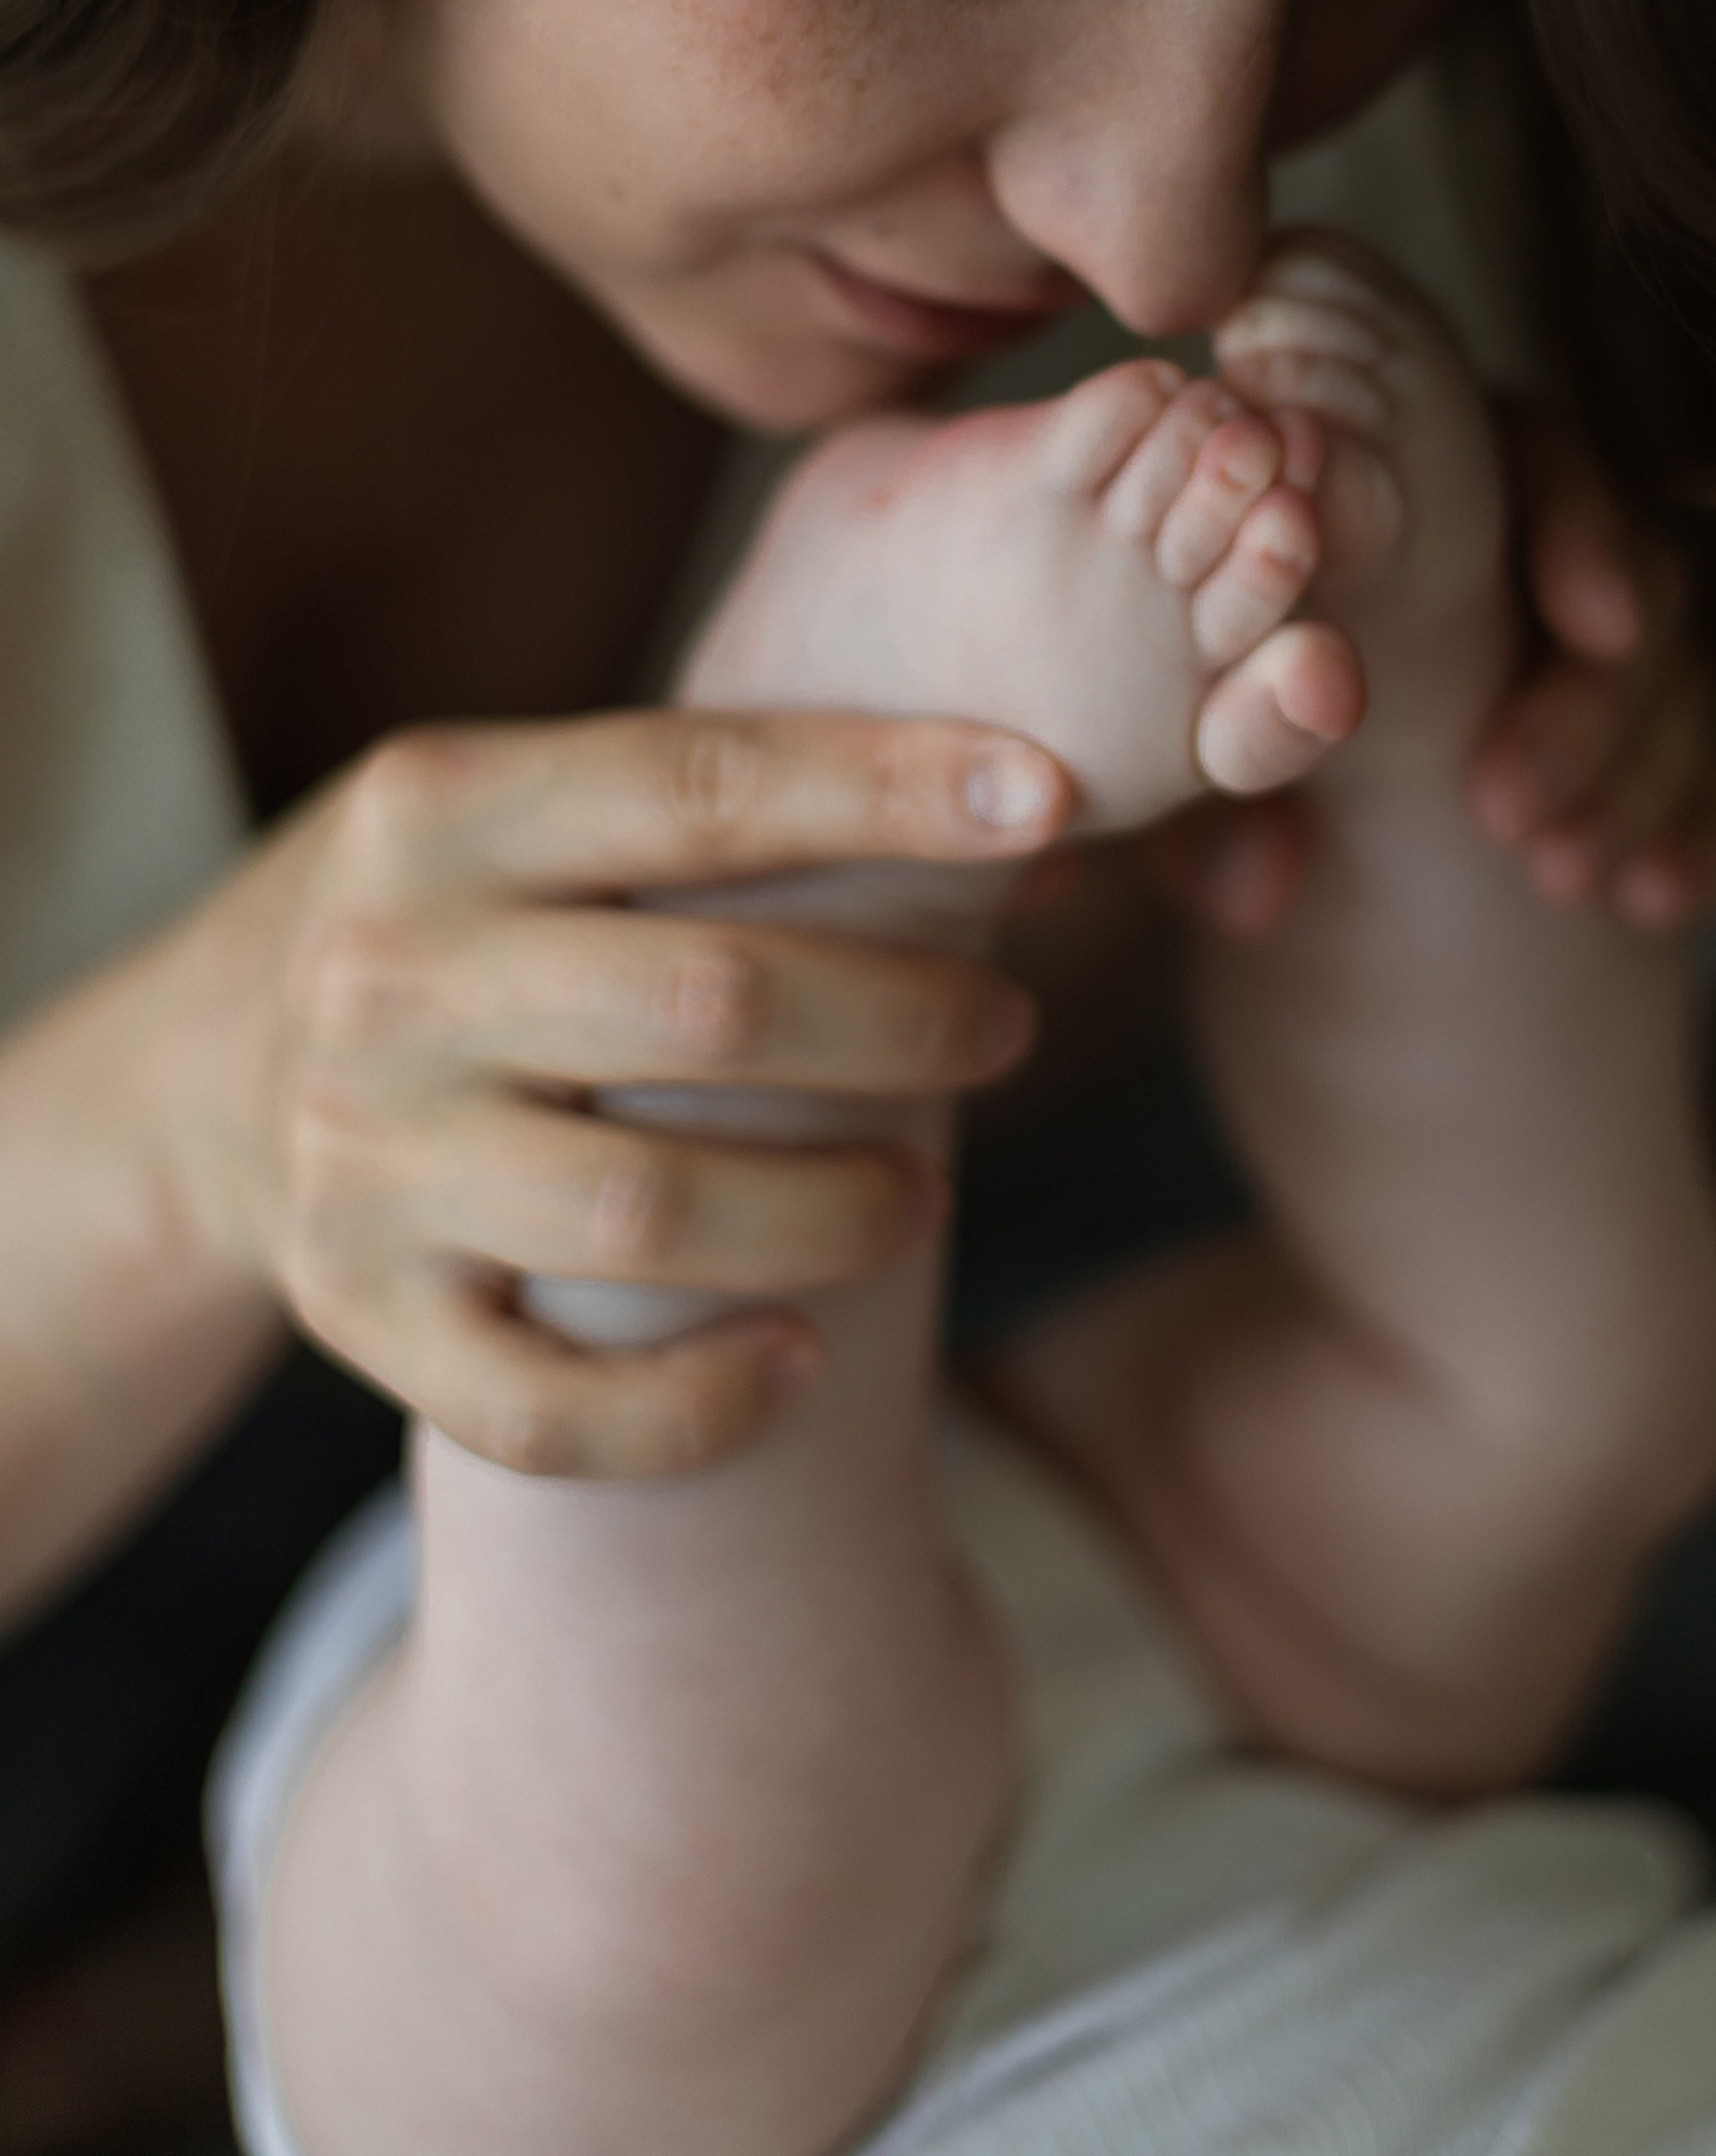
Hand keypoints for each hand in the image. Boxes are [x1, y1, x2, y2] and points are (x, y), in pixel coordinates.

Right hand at [158, 710, 1067, 1474]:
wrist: (184, 1086)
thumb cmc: (450, 917)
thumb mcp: (529, 811)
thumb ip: (735, 810)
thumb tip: (1040, 833)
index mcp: (443, 808)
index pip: (702, 785)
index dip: (889, 791)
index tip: (1054, 798)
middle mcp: (390, 975)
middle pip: (707, 1004)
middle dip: (901, 1021)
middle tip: (1007, 1028)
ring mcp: (363, 1158)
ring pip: (647, 1214)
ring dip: (830, 1211)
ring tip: (927, 1195)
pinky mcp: (358, 1317)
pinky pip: (544, 1408)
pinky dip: (692, 1405)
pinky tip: (800, 1360)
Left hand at [1154, 395, 1715, 937]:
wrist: (1295, 837)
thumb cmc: (1240, 713)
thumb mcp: (1206, 732)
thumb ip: (1227, 777)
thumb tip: (1255, 882)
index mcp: (1446, 491)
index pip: (1547, 461)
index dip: (1584, 532)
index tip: (1592, 623)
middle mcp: (1553, 558)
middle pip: (1638, 585)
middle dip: (1589, 703)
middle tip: (1504, 804)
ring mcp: (1627, 665)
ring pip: (1683, 695)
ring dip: (1629, 784)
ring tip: (1558, 872)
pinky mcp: (1668, 769)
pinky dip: (1700, 843)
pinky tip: (1657, 897)